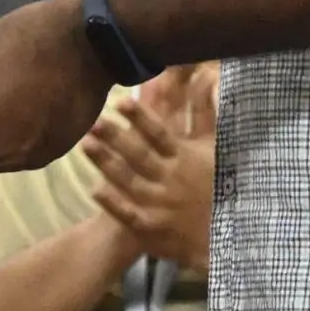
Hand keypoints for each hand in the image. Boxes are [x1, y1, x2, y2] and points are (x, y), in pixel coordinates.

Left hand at [81, 87, 216, 272]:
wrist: (224, 234)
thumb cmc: (218, 184)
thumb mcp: (215, 148)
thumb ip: (204, 113)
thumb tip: (207, 76)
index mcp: (185, 158)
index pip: (160, 135)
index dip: (141, 119)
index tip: (120, 103)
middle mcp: (171, 179)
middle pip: (139, 156)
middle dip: (115, 138)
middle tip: (93, 121)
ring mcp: (159, 205)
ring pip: (128, 181)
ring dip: (106, 163)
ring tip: (84, 144)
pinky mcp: (150, 228)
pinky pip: (127, 214)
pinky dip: (111, 202)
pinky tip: (94, 188)